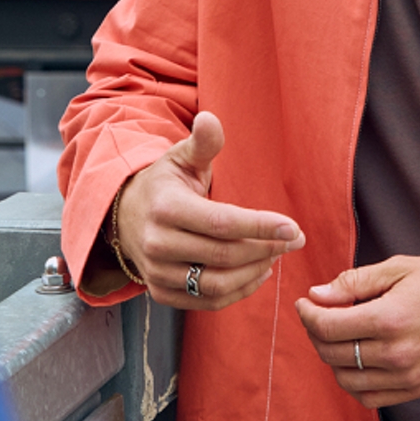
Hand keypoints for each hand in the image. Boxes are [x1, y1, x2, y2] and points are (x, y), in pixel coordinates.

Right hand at [114, 110, 304, 309]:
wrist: (124, 216)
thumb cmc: (164, 183)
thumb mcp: (180, 157)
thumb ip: (202, 143)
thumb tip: (210, 119)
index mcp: (166, 208)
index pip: (222, 223)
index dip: (260, 226)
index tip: (293, 228)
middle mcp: (157, 244)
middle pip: (224, 254)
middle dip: (266, 248)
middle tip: (294, 239)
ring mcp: (157, 272)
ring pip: (216, 283)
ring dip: (255, 271)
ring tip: (277, 254)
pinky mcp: (161, 292)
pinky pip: (206, 301)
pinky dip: (238, 292)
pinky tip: (258, 272)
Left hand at [295, 256, 419, 408]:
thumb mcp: (398, 268)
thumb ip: (354, 281)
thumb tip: (316, 295)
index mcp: (390, 318)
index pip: (329, 326)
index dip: (308, 314)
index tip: (304, 302)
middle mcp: (395, 353)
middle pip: (332, 352)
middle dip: (316, 332)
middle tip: (318, 314)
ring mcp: (404, 377)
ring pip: (344, 378)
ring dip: (331, 357)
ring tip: (337, 336)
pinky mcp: (412, 390)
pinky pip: (367, 396)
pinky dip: (352, 380)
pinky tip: (355, 359)